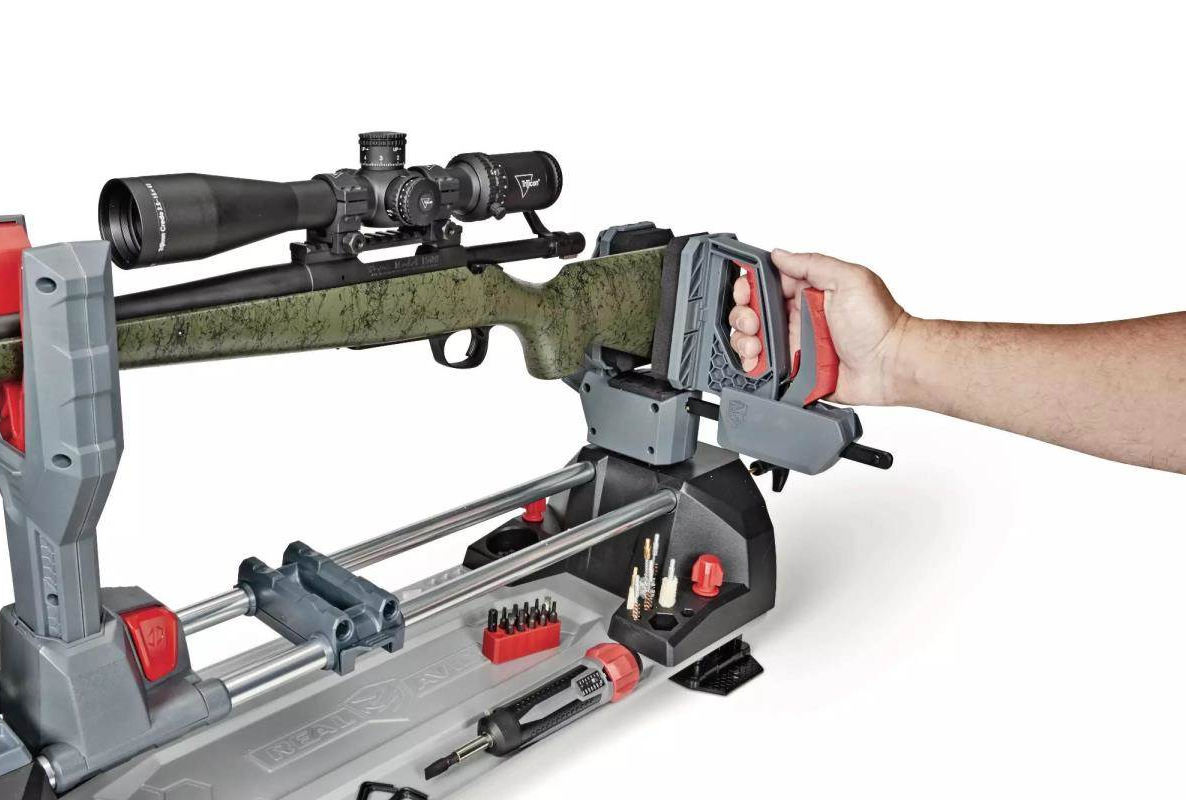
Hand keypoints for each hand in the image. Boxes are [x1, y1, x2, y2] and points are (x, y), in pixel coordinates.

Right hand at [728, 250, 909, 404]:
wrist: (892, 365)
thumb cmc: (879, 322)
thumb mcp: (849, 279)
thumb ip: (812, 264)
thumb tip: (780, 254)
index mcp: (810, 292)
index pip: (768, 284)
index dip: (750, 287)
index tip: (746, 293)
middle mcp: (800, 317)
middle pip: (754, 313)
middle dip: (743, 316)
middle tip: (752, 323)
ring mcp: (798, 345)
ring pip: (754, 341)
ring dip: (745, 341)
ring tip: (755, 346)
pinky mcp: (797, 371)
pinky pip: (766, 369)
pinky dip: (754, 367)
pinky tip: (756, 363)